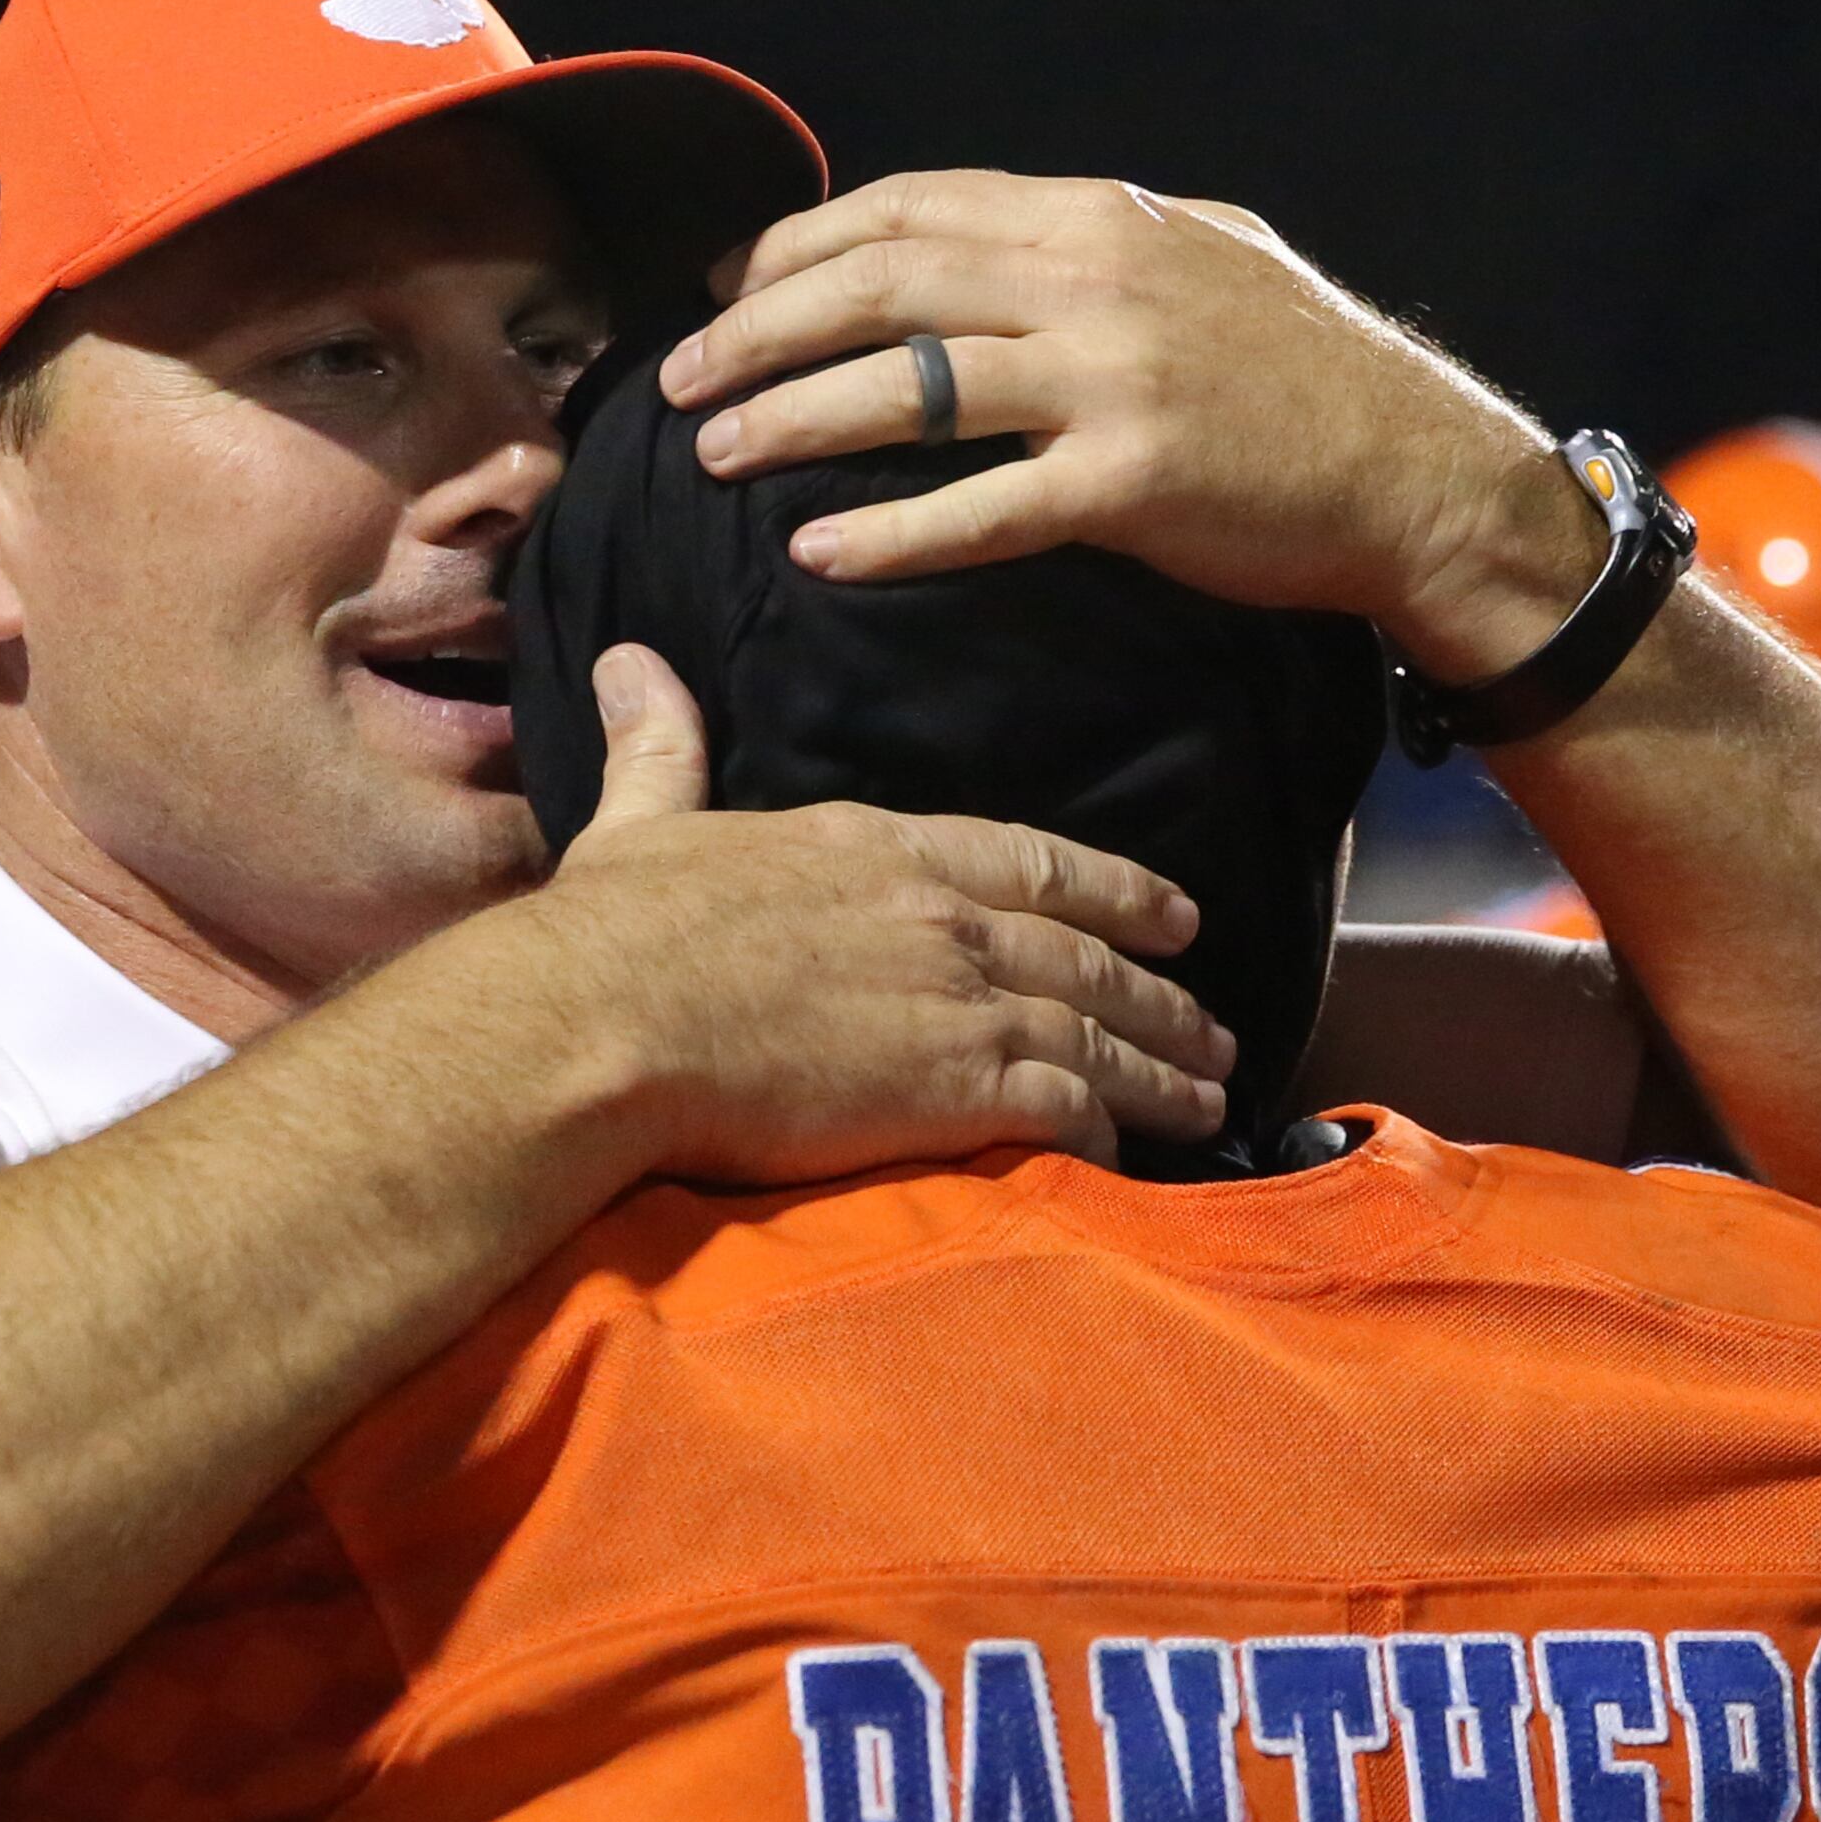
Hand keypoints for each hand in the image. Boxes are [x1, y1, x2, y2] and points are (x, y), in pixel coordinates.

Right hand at [487, 644, 1231, 1180]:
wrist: (607, 1021)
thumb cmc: (613, 933)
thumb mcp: (640, 824)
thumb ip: (660, 749)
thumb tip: (631, 663)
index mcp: (877, 847)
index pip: (1027, 860)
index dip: (1113, 888)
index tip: (1170, 911)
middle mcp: (940, 918)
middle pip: (1083, 953)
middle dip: (1160, 993)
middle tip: (1213, 1027)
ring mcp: (958, 1002)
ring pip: (1094, 1033)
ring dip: (1160, 1070)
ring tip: (1206, 1101)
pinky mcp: (954, 1089)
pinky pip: (1063, 1110)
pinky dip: (1107, 1133)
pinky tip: (1129, 1157)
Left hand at [658, 170, 1601, 682]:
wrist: (1415, 472)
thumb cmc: (1302, 375)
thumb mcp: (1198, 259)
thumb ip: (1085, 245)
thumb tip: (975, 242)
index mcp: (1095, 218)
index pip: (904, 209)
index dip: (793, 247)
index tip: (720, 288)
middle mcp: (1091, 282)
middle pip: (878, 287)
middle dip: (757, 330)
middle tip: (677, 382)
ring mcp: (1110, 381)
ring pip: (907, 389)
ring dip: (792, 419)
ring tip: (713, 457)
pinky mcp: (1130, 485)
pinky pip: (980, 509)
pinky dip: (888, 533)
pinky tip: (817, 553)